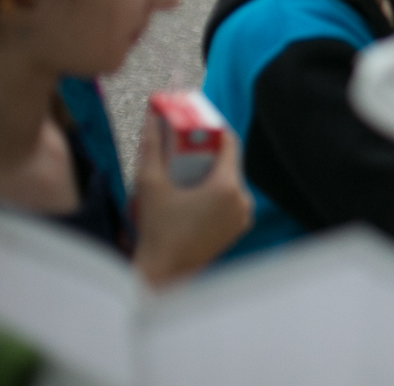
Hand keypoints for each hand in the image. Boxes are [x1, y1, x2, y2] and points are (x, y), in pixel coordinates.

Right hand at [132, 117, 251, 286]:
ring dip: (211, 174)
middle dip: (207, 153)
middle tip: (186, 147)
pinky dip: (216, 193)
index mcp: (226, 187)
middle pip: (229, 163)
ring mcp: (243, 216)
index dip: (213, 129)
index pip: (229, 143)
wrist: (161, 274)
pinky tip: (195, 193)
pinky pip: (231, 201)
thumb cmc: (155, 231)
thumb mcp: (150, 185)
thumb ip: (152, 148)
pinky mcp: (238, 229)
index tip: (197, 124)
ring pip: (230, 182)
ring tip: (187, 171)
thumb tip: (152, 119)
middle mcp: (242, 200)